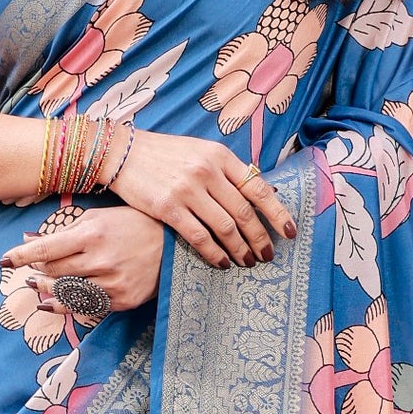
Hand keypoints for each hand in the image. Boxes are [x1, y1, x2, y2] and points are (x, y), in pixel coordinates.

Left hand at [4, 205, 166, 314]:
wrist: (175, 244)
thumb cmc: (134, 224)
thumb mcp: (100, 217)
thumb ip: (66, 229)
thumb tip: (31, 239)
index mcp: (92, 234)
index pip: (47, 248)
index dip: (22, 256)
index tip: (5, 261)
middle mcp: (100, 259)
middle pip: (54, 271)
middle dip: (37, 272)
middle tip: (27, 273)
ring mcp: (112, 282)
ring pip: (67, 292)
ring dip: (48, 290)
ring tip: (38, 286)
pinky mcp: (122, 299)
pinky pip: (86, 306)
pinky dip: (65, 305)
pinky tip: (51, 303)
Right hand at [110, 128, 297, 268]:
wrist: (123, 153)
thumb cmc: (166, 155)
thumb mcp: (201, 151)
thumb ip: (228, 171)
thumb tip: (262, 192)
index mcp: (221, 156)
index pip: (259, 188)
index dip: (278, 213)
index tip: (289, 232)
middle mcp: (208, 171)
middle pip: (244, 212)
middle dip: (260, 238)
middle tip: (267, 255)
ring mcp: (188, 189)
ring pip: (225, 227)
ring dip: (240, 249)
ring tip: (248, 261)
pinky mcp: (168, 207)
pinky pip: (199, 237)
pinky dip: (214, 253)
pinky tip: (222, 262)